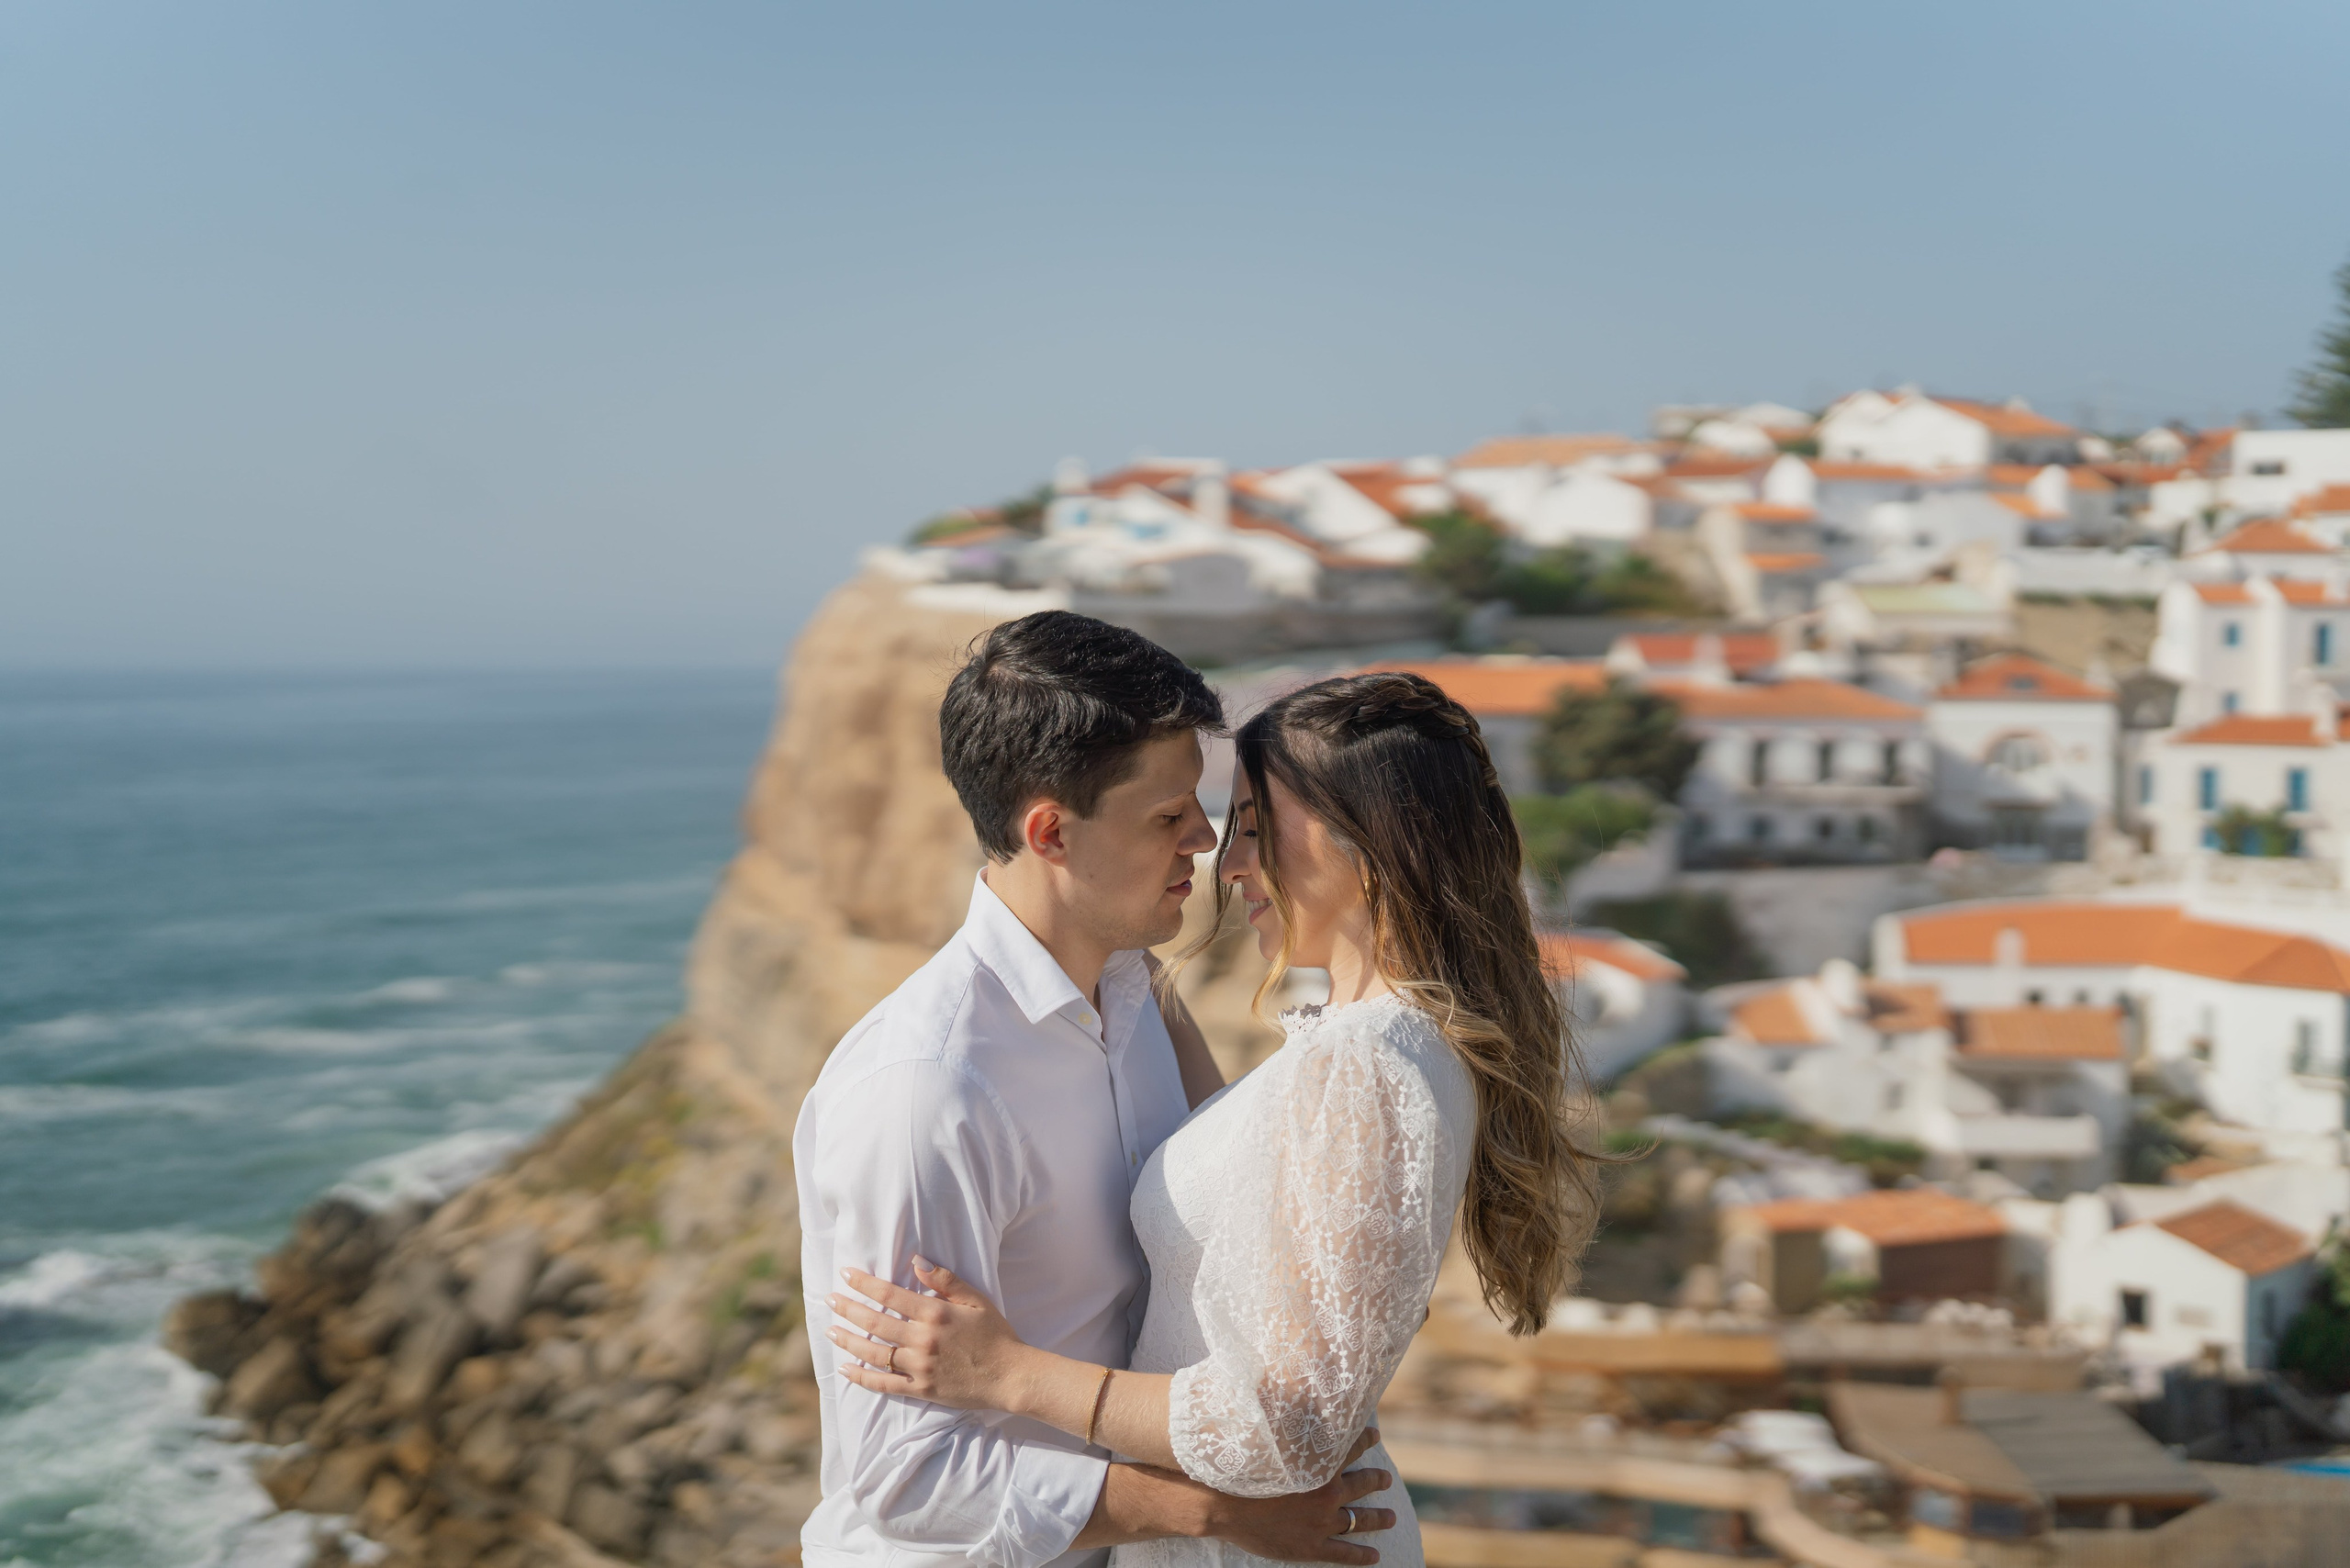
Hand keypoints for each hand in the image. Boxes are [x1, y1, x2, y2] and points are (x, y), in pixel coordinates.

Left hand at [827, 1259, 1032, 1412]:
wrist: (1009, 1376)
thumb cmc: (995, 1334)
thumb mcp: (976, 1299)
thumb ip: (946, 1280)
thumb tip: (916, 1261)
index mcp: (935, 1314)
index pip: (890, 1295)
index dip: (865, 1283)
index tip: (846, 1274)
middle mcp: (923, 1340)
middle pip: (875, 1322)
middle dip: (848, 1309)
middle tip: (829, 1300)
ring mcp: (920, 1367)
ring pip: (874, 1353)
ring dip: (848, 1341)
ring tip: (830, 1331)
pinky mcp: (921, 1390)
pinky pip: (884, 1384)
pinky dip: (862, 1378)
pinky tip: (845, 1369)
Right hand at [1203, 1430, 1395, 1564]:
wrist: (1224, 1505)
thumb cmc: (1241, 1467)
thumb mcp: (1266, 1436)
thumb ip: (1282, 1418)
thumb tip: (1281, 1387)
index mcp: (1320, 1465)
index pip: (1351, 1446)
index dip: (1365, 1439)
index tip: (1375, 1436)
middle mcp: (1327, 1492)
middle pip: (1360, 1484)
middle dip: (1376, 1480)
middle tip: (1387, 1479)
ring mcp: (1322, 1522)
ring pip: (1359, 1520)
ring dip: (1377, 1518)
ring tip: (1391, 1517)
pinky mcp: (1312, 1547)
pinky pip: (1344, 1552)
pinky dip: (1361, 1555)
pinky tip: (1375, 1557)